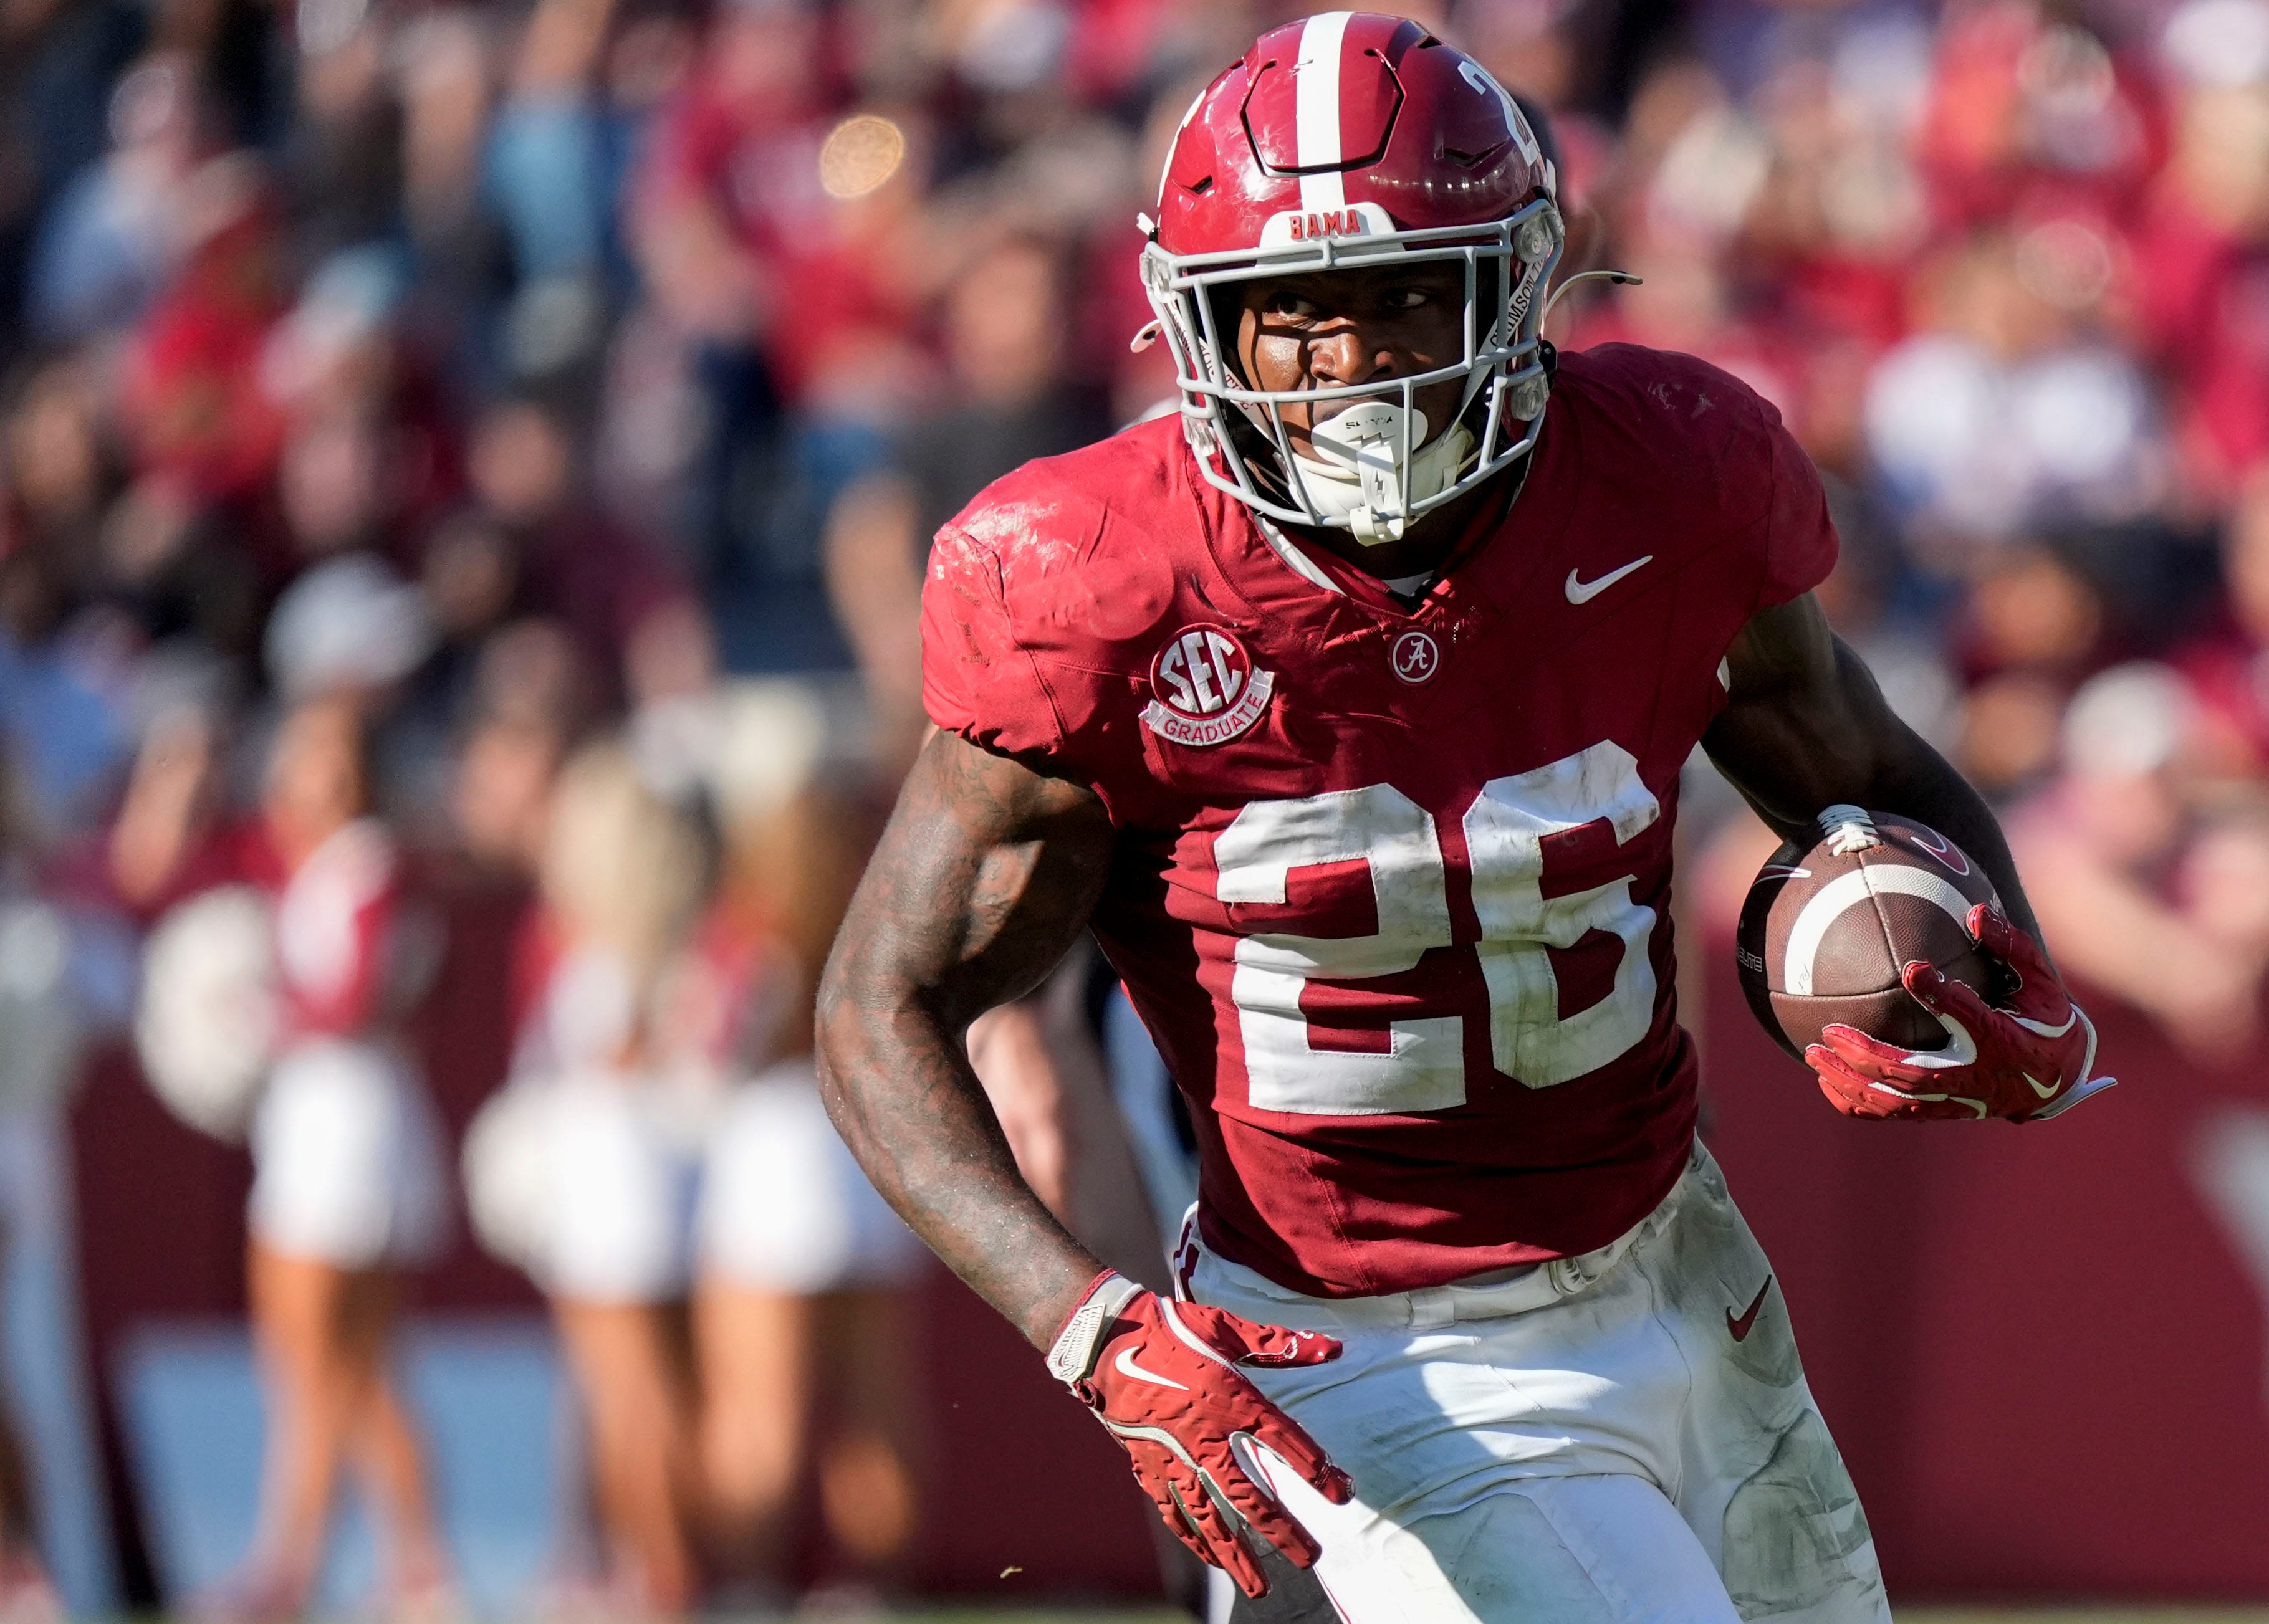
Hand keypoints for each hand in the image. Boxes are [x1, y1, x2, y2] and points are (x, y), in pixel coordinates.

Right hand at [1047, 1272, 1352, 1595]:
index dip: (1316, 1470)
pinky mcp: (1147, 1463)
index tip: (1341, 1494)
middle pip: (1249, 1495)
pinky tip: (1209, 1558)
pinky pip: (1172, 1509)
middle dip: (1280, 1531)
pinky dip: (1191, 1536)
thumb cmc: (1170, 1328)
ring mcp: (1173, 1456)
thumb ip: (1279, 1343)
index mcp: (1230, 1399)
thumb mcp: (1226, 1327)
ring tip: (1258, 1585)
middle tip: (1307, 1558)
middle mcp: (1205, 1436)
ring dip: (1235, 1552)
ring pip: (1208, 1515)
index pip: (1284, 1442)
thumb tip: (1333, 1347)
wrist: (1105, 1338)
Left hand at [1807, 905, 2114, 1121]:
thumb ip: (2012, 946)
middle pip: (1917, 1073)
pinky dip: (1859, 1104)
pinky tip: (1827, 1083)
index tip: (1912, 970)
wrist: (2058, 1079)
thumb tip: (1977, 912)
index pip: (1970, 1018)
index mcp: (2004, 1040)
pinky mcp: (1944, 1111)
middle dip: (1870, 1055)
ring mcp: (1958, 1100)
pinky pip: (1895, 1114)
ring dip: (1852, 1081)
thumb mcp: (2042, 981)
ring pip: (1898, 1101)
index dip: (1941, 995)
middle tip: (1830, 1031)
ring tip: (1814, 1055)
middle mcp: (1977, 1076)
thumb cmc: (2046, 1020)